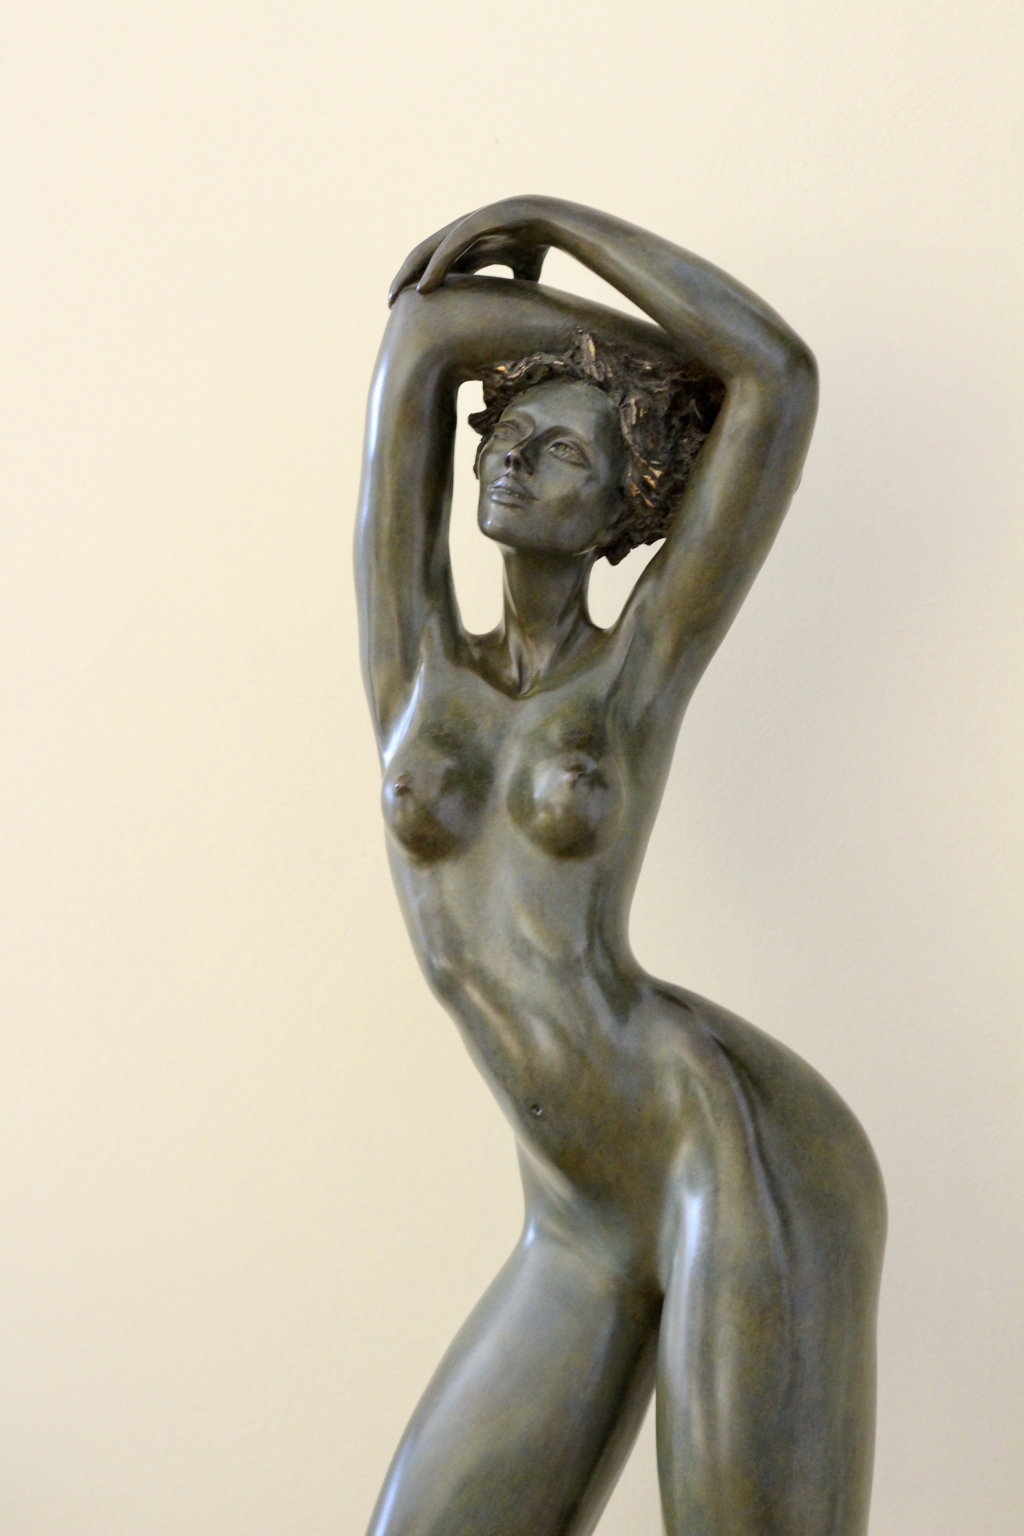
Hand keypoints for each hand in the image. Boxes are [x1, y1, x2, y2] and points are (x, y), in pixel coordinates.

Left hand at [388, 198, 553, 305]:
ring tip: (396, 296)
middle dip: (404, 279)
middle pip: (422, 257)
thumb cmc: (536, 244)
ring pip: (428, 252)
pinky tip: (422, 288)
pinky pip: (449, 249)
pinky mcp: (475, 223)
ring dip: (409, 274)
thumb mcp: (517, 275)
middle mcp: (459, 234)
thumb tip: (514, 318)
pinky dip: (434, 269)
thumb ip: (508, 290)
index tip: (406, 305)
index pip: (433, 265)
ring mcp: (465, 226)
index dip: (418, 283)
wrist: (554, 221)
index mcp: (465, 245)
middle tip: (389, 303)